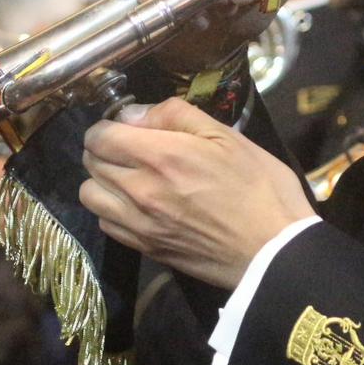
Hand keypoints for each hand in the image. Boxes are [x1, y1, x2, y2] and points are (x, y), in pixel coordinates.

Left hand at [81, 98, 315, 287]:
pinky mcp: (145, 248)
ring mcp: (139, 223)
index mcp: (159, 156)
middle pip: (90, 162)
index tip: (128, 127)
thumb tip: (133, 114)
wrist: (274, 250)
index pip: (99, 136)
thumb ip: (175, 115)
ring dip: (102, 180)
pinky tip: (136, 204)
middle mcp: (139, 190)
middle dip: (105, 148)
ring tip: (128, 176)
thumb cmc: (258, 186)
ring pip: (89, 195)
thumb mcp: (226, 135)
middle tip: (131, 147)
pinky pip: (106, 223)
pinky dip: (112, 210)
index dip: (108, 125)